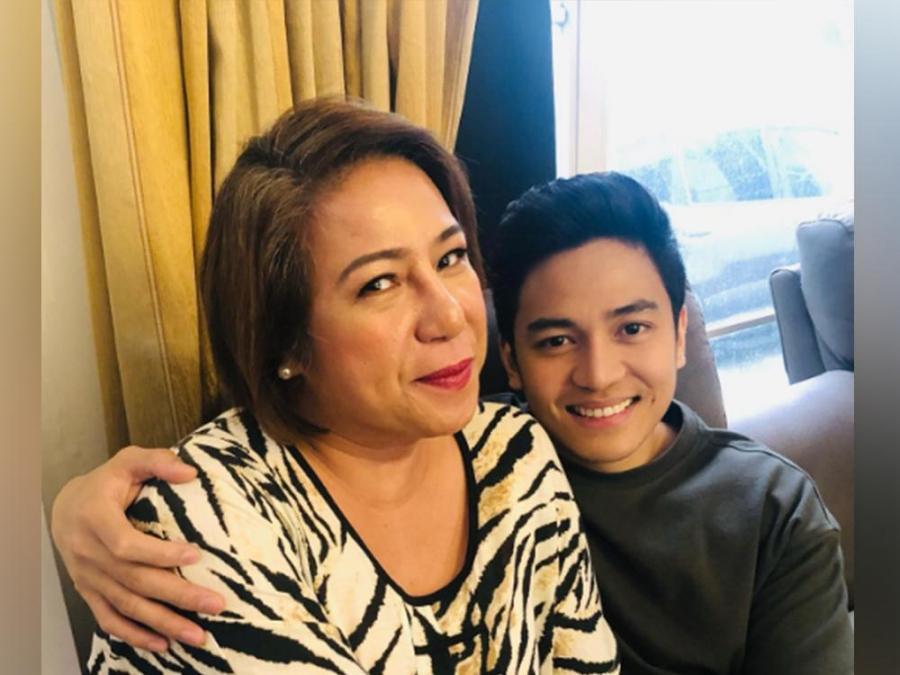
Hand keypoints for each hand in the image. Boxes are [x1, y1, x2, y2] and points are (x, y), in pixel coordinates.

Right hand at [50, 446, 225, 651]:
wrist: (66, 507)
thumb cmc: (107, 482)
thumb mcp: (128, 461)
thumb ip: (157, 462)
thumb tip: (190, 472)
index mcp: (95, 518)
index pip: (126, 544)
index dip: (159, 554)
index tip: (195, 556)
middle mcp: (88, 553)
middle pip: (135, 581)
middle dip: (177, 596)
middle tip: (215, 604)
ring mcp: (88, 577)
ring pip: (127, 606)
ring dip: (163, 623)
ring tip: (198, 636)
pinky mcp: (90, 592)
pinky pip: (110, 619)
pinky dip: (136, 635)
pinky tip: (164, 644)